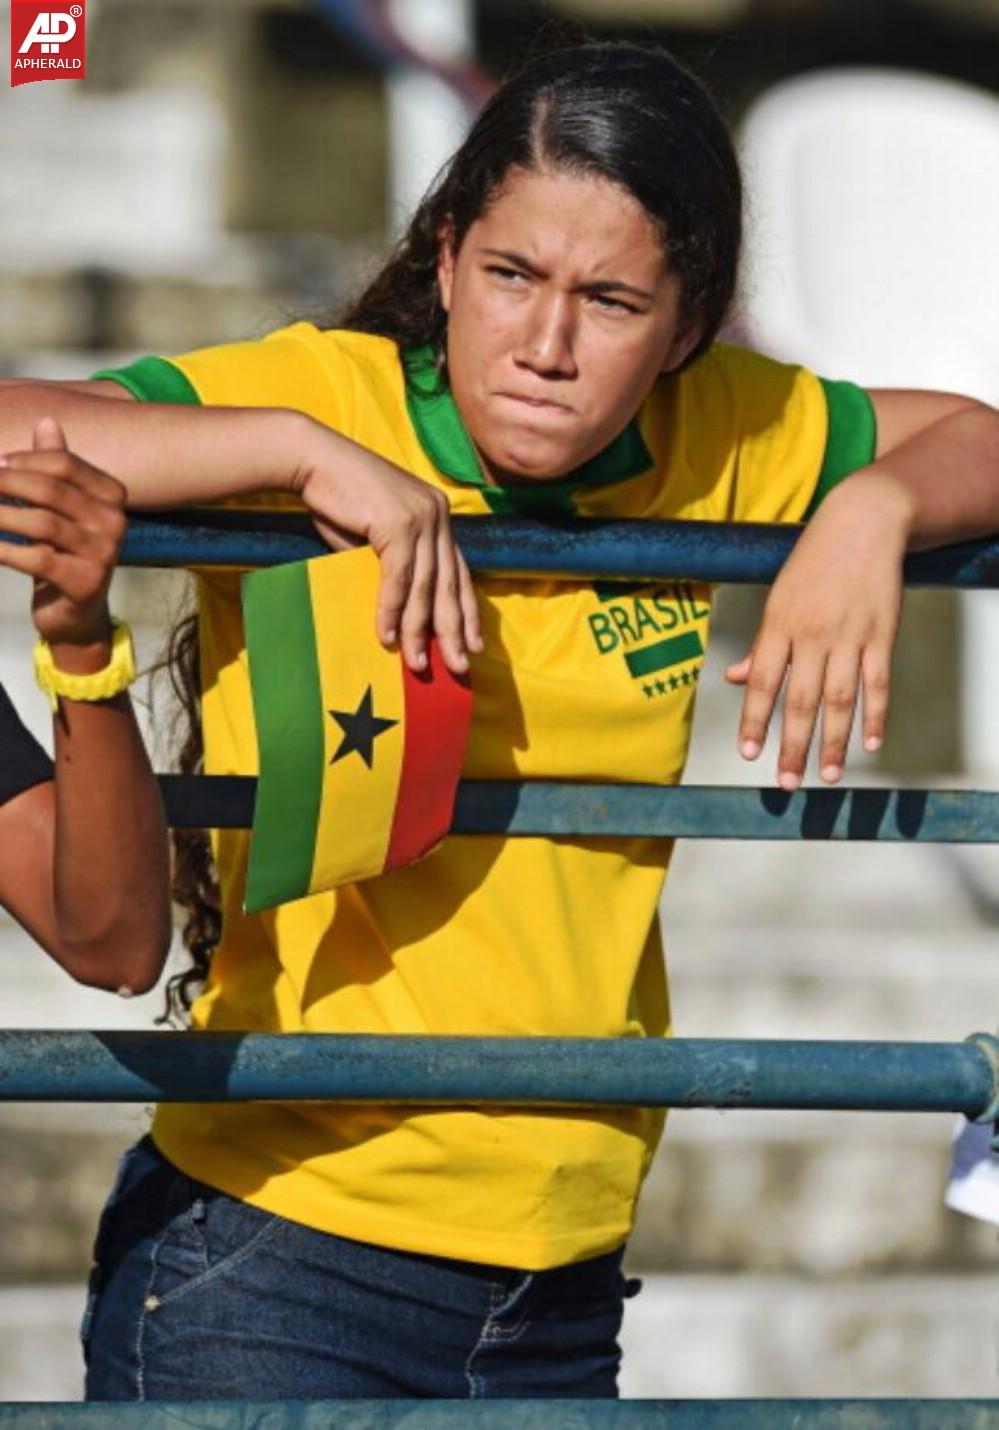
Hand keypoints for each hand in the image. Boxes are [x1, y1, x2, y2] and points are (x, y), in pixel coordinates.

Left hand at [0, 418, 125, 650]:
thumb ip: (55, 468)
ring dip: (1, 514)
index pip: (65, 464)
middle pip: (52, 490)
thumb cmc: (63, 553)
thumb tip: (47, 422)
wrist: (76, 615)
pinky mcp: (86, 583)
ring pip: (43, 523)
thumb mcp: (60, 508)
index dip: (25, 459)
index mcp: (112, 496)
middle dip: (7, 482)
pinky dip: (4, 549)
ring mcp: (104, 554)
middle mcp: (115, 523)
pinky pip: (37, 558)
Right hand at [293, 429, 482, 676]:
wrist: (312, 459)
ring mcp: (422, 518)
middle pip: (449, 584)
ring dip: (419, 630)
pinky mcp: (399, 523)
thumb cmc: (338, 499)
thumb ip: (394, 566)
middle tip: (460, 667)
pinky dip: (390, 611)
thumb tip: (401, 612)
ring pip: (425, 587)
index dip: (467, 610)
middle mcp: (437, 515)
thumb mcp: (375, 537)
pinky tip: (386, 637)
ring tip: (419, 665)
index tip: (473, 643)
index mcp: (438, 516)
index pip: (460, 571)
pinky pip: (398, 579)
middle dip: (454, 630)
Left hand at [726, 476, 910, 788]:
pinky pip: (878, 682)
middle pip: (800, 700)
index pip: (763, 682)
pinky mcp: (882, 633)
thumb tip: (735, 677)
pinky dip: (876, 714)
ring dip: (834, 740)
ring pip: (839, 698)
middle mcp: (812, 633)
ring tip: (829, 775)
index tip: (749, 754)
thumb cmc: (814, 562)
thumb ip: (762, 645)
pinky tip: (871, 743)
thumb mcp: (778, 598)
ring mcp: (849, 634)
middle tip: (787, 783)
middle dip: (792, 745)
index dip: (754, 720)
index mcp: (779, 625)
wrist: (863, 522)